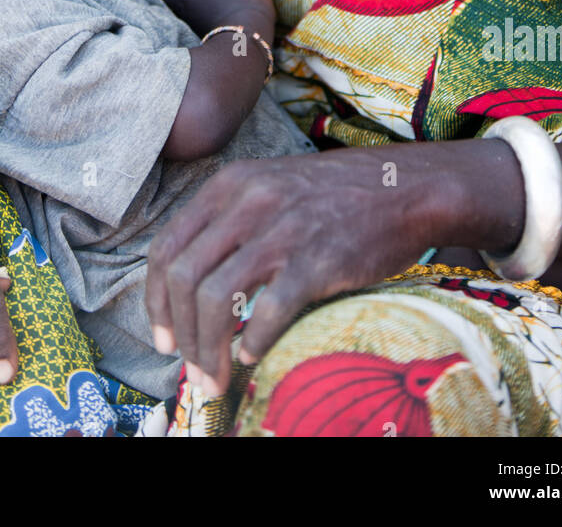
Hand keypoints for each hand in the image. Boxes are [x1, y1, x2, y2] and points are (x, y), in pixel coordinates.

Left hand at [145, 147, 439, 397]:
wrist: (406, 187)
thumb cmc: (338, 195)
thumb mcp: (272, 187)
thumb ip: (232, 221)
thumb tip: (193, 288)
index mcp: (231, 183)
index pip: (168, 245)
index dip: (156, 300)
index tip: (164, 336)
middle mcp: (249, 201)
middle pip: (184, 277)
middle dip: (181, 334)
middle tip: (190, 369)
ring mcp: (282, 230)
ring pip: (215, 298)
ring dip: (208, 349)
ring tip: (215, 377)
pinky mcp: (316, 259)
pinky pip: (268, 310)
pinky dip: (254, 342)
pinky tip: (253, 356)